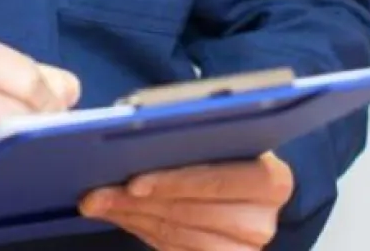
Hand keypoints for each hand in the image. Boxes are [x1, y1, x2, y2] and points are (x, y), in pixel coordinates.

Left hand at [78, 152, 294, 250]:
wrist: (243, 187)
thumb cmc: (225, 150)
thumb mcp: (219, 136)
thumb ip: (192, 132)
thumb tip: (134, 130)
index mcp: (274, 180)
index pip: (218, 181)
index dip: (174, 182)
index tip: (133, 182)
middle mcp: (264, 221)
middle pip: (191, 212)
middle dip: (137, 202)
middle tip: (95, 194)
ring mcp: (245, 250)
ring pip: (176, 234)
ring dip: (131, 217)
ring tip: (98, 202)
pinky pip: (174, 249)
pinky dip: (141, 230)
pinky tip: (119, 214)